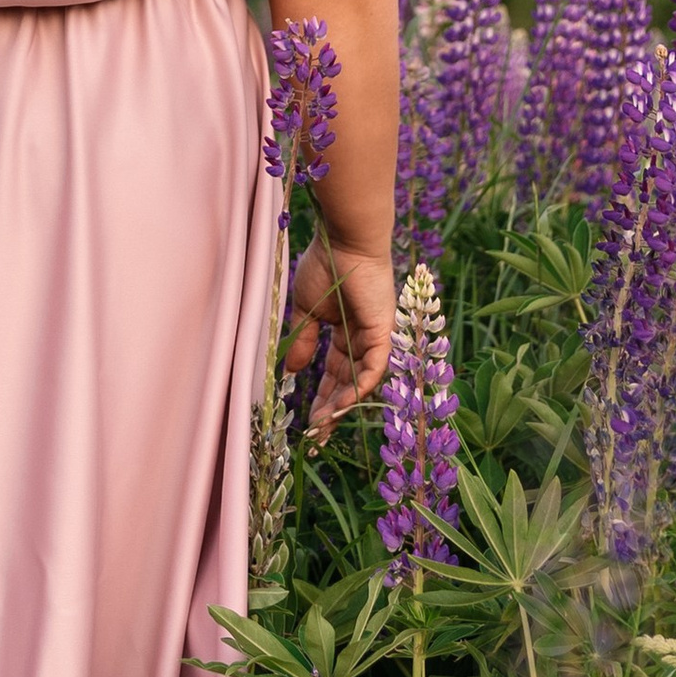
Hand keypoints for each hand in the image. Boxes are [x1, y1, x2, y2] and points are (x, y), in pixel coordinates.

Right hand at [281, 240, 393, 440]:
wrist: (343, 240)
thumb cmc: (325, 266)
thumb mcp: (306, 311)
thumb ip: (302, 342)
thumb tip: (291, 373)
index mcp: (345, 332)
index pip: (335, 373)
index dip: (322, 397)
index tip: (308, 422)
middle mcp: (363, 338)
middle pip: (348, 383)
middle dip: (332, 410)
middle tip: (316, 436)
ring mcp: (376, 336)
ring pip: (361, 381)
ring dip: (342, 404)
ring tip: (323, 426)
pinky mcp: (384, 332)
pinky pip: (374, 367)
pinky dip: (359, 387)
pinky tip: (342, 405)